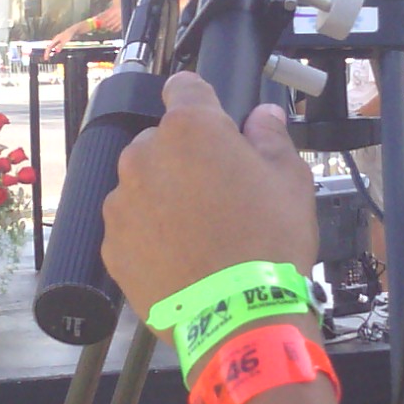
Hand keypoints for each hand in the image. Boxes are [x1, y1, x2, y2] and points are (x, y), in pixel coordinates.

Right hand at [43, 24, 82, 56]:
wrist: (72, 31)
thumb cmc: (68, 35)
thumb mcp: (64, 41)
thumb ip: (60, 46)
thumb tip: (57, 52)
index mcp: (55, 39)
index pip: (49, 47)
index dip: (47, 53)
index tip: (46, 58)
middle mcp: (55, 40)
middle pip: (49, 47)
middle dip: (47, 53)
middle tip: (46, 59)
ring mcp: (57, 41)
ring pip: (51, 47)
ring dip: (49, 52)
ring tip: (48, 57)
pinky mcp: (59, 41)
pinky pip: (54, 47)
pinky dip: (53, 50)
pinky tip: (54, 53)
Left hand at [102, 71, 315, 324]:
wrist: (238, 316)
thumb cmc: (269, 243)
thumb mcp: (291, 181)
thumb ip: (271, 138)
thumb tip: (263, 116)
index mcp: (190, 128)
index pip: (184, 87)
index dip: (202, 102)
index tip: (214, 122)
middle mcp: (144, 156)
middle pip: (162, 142)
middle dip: (185, 158)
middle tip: (219, 192)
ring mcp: (122, 202)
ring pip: (142, 185)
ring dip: (164, 196)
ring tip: (199, 232)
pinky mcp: (112, 244)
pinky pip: (131, 226)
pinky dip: (149, 234)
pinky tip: (181, 255)